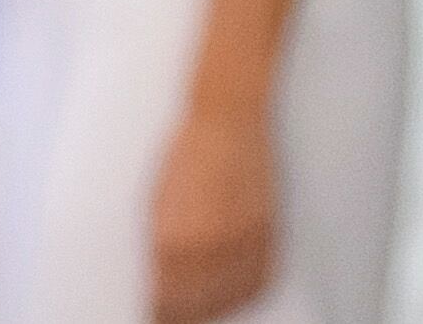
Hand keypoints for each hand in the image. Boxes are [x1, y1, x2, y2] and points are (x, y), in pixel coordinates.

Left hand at [148, 101, 278, 323]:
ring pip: (230, 296)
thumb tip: (161, 283)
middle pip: (198, 306)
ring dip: (217, 306)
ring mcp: (241, 239)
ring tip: (209, 308)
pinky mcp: (266, 227)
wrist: (228, 118)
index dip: (162, 314)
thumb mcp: (156, 205)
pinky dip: (247, 289)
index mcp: (171, 243)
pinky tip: (237, 292)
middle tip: (180, 315)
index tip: (159, 316)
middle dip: (187, 314)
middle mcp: (208, 247)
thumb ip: (159, 248)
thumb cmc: (185, 153)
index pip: (166, 302)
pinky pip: (258, 276)